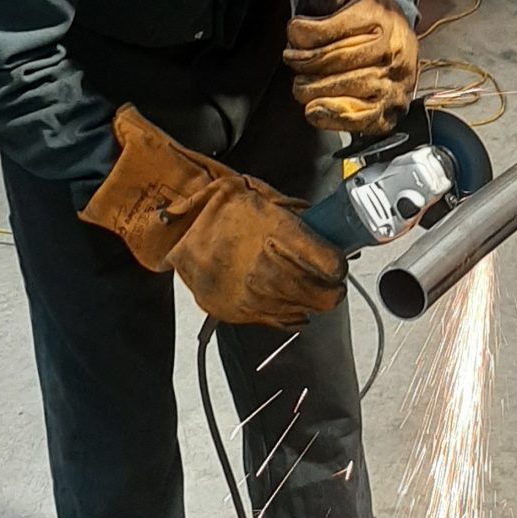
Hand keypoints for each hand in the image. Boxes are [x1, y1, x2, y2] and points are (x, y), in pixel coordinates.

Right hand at [164, 175, 346, 328]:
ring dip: (310, 300)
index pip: (330, 264)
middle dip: (332, 288)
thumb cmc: (221, 209)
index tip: (338, 263)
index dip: (339, 265)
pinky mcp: (237, 313)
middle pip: (322, 295)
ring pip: (302, 311)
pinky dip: (288, 310)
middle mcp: (266, 269)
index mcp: (277, 234)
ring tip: (306, 285)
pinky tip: (286, 296)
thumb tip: (325, 226)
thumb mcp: (265, 197)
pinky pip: (277, 320)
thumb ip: (298, 216)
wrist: (177, 229)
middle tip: (331, 280)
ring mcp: (251, 296)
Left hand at [283, 0, 418, 135]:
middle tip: (293, 62)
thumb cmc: (369, 16)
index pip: (331, 30)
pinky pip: (364, 118)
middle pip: (336, 60)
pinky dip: (336, 117)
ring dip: (315, 89)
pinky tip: (315, 110)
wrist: (401, 37)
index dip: (303, 34)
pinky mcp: (394, 107)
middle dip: (305, 63)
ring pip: (348, 88)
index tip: (294, 33)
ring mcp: (397, 81)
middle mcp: (393, 49)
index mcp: (381, 17)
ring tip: (301, 86)